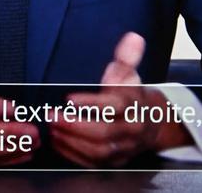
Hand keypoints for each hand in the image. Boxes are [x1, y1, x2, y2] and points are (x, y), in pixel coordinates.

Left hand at [49, 32, 190, 167]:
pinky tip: (58, 142)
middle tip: (51, 115)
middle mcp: (131, 129)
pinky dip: (73, 155)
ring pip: (98, 151)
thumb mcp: (130, 74)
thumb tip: (133, 37)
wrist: (151, 123)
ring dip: (71, 141)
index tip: (68, 98)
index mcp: (134, 105)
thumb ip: (126, 57)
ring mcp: (124, 149)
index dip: (90, 104)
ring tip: (52, 128)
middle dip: (74, 125)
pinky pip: (93, 164)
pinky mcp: (114, 162)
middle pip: (104, 132)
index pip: (113, 106)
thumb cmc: (132, 96)